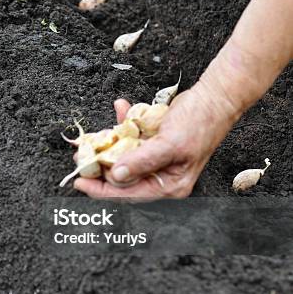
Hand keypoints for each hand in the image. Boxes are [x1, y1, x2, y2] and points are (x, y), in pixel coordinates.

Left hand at [73, 80, 240, 198]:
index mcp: (168, 186)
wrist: (214, 97)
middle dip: (98, 166)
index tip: (80, 181)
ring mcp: (153, 161)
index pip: (127, 196)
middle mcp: (159, 177)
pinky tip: (120, 110)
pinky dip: (120, 127)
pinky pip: (128, 141)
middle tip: (81, 156)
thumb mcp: (170, 144)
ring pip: (119, 160)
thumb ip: (142, 161)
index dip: (100, 190)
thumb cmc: (201, 122)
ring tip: (91, 139)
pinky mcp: (150, 144)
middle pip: (119, 180)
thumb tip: (116, 176)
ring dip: (105, 146)